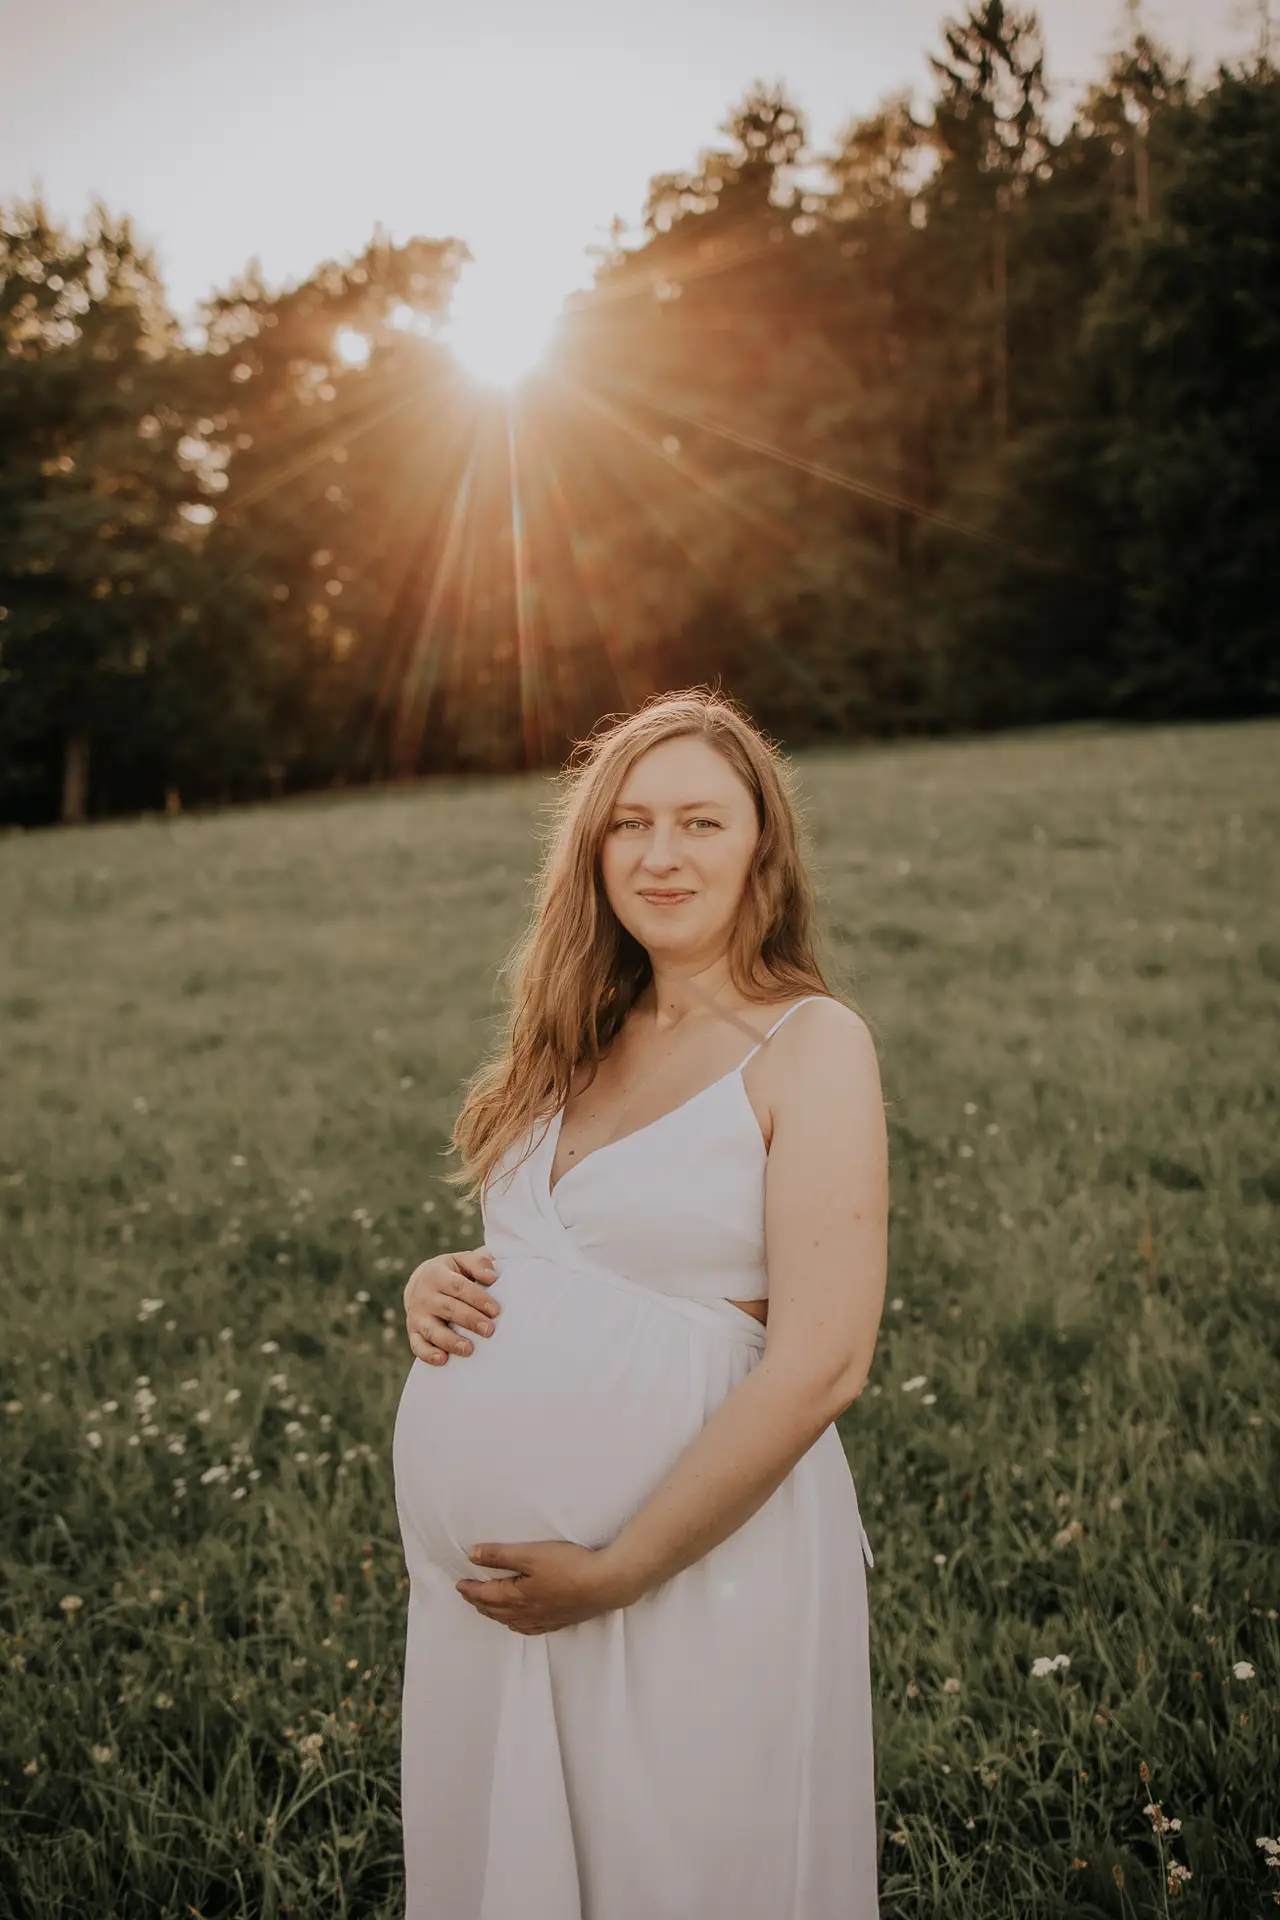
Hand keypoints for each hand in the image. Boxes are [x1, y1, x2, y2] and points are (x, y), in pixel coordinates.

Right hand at [404, 1247, 499, 1363]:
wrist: (418, 1283)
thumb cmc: (450, 1273)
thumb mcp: (461, 1261)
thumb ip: (478, 1264)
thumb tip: (492, 1278)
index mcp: (436, 1274)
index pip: (458, 1287)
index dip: (477, 1298)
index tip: (495, 1310)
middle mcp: (423, 1295)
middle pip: (448, 1309)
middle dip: (469, 1320)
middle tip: (489, 1330)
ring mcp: (416, 1315)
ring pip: (432, 1329)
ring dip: (450, 1340)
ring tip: (468, 1349)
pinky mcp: (413, 1332)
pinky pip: (418, 1346)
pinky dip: (428, 1354)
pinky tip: (442, 1360)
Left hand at [456, 1540, 635, 1633]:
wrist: (605, 1583)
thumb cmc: (569, 1565)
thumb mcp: (531, 1554)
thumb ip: (500, 1555)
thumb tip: (472, 1555)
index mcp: (517, 1596)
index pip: (485, 1595)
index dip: (470, 1590)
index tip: (459, 1585)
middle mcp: (527, 1613)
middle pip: (496, 1610)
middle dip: (479, 1603)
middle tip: (469, 1595)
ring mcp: (544, 1619)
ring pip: (512, 1621)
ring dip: (496, 1615)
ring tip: (488, 1608)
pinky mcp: (560, 1620)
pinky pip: (531, 1629)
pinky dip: (518, 1625)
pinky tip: (520, 1624)